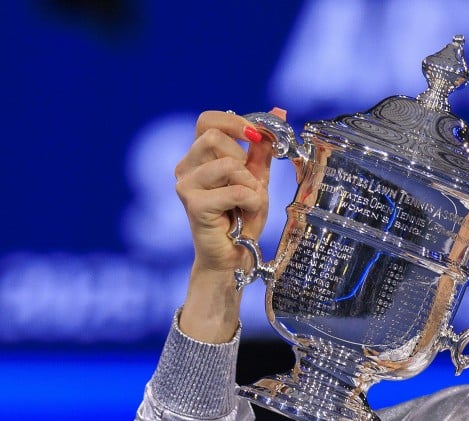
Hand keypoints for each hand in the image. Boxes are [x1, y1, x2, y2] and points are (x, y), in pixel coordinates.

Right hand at [174, 109, 280, 272]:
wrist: (234, 257)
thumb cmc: (242, 218)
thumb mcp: (257, 178)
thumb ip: (262, 148)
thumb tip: (278, 111)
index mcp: (198, 157)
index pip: (207, 120)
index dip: (234, 122)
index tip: (257, 136)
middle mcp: (186, 168)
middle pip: (214, 137)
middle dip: (244, 160)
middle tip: (249, 184)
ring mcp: (186, 185)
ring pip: (227, 163)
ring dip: (249, 183)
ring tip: (248, 202)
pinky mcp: (193, 204)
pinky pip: (234, 189)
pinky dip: (250, 200)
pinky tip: (246, 213)